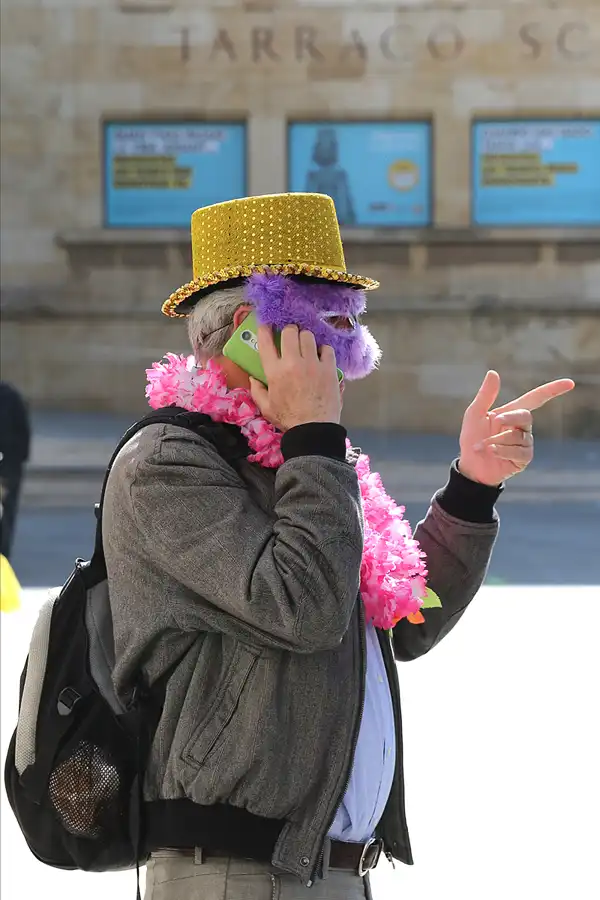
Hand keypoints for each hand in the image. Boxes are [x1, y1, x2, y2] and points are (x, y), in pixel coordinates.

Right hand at [249, 325, 341, 431]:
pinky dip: (323, 350)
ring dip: (305, 338)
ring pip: (308, 336)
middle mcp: (292, 362)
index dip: (265, 329)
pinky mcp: (329, 368)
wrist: (313, 429)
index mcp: (274, 371)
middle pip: (290, 332)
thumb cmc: (288, 419)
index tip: (267, 326)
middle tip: (290, 337)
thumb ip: (257, 391)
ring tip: (306, 346)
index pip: (266, 341)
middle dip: (289, 331)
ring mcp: (313, 364)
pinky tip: (320, 356)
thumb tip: (253, 378)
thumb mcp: (266, 407)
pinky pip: (326, 348)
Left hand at [458, 371, 574, 485]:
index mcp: (512, 413)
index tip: (570, 383)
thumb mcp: (475, 414)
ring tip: (484, 446)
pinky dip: (502, 451)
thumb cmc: (472, 438)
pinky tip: (492, 452)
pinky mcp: (524, 458)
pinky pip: (519, 451)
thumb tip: (493, 373)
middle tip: (495, 420)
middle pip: (526, 416)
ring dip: (497, 439)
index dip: (553, 390)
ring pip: (518, 436)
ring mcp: (525, 443)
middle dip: (510, 417)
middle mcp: (522, 427)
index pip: (536, 398)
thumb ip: (485, 395)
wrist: (470, 465)